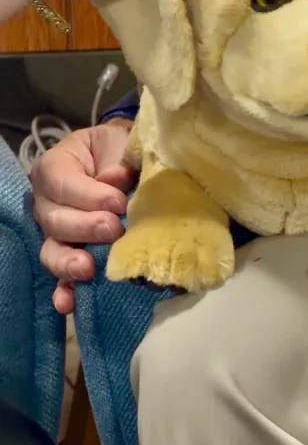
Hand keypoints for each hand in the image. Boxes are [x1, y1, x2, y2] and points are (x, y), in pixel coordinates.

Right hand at [31, 119, 135, 313]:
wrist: (124, 163)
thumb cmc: (117, 150)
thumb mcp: (118, 142)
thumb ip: (117, 158)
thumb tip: (115, 180)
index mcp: (55, 166)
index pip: (60, 182)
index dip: (87, 194)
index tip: (118, 202)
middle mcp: (47, 201)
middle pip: (54, 220)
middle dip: (84, 227)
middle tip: (114, 229)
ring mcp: (55, 232)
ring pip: (51, 250)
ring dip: (69, 262)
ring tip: (88, 269)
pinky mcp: (68, 255)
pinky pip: (60, 277)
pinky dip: (64, 291)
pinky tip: (69, 303)